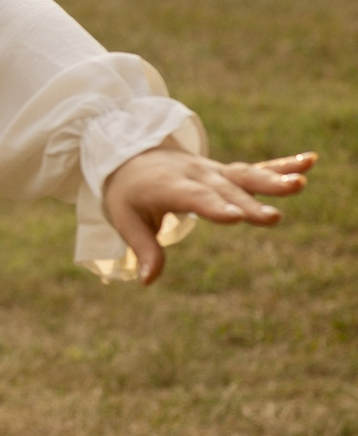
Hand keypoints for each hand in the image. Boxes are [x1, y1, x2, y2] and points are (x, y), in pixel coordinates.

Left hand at [102, 145, 315, 283]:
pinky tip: (309, 162)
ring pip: (245, 176)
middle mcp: (195, 175)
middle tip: (272, 220)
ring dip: (273, 180)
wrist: (127, 154)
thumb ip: (143, 248)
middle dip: (248, 205)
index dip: (214, 207)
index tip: (235, 218)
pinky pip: (256, 168)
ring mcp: (213, 171)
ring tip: (300, 185)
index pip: (193, 198)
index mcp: (168, 186)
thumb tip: (147, 281)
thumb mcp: (125, 219)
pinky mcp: (226, 172)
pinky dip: (282, 166)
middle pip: (225, 191)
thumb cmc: (128, 193)